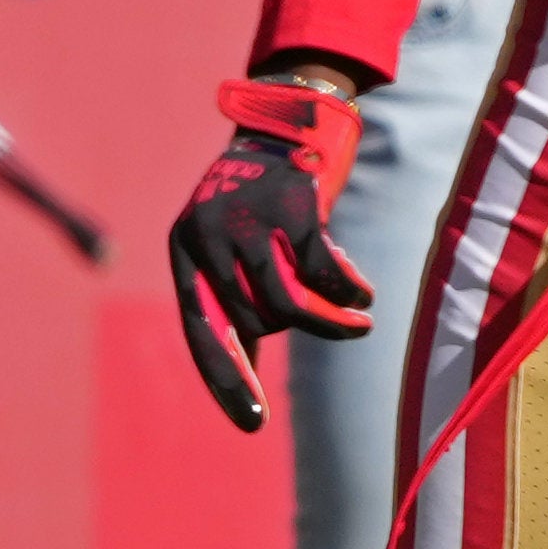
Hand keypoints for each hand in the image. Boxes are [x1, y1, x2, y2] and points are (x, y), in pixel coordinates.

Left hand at [168, 73, 375, 428]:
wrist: (285, 125)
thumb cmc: (256, 199)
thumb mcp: (228, 246)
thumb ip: (232, 298)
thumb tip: (242, 369)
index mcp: (185, 250)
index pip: (203, 331)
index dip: (228, 379)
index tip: (253, 423)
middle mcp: (208, 236)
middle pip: (256, 319)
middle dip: (293, 324)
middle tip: (324, 316)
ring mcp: (249, 221)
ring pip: (290, 305)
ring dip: (330, 324)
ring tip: (359, 325)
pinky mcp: (294, 208)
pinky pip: (325, 275)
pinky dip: (349, 293)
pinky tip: (362, 294)